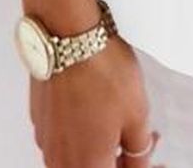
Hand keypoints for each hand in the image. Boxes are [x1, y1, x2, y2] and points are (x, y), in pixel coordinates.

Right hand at [30, 34, 162, 167]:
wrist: (68, 37)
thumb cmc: (100, 72)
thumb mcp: (137, 114)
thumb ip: (139, 149)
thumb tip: (139, 161)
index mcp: (88, 166)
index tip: (152, 161)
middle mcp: (61, 160)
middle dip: (119, 161)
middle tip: (137, 146)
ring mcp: (47, 140)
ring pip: (76, 158)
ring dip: (99, 150)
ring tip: (120, 126)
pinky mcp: (39, 120)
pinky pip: (63, 139)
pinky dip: (82, 134)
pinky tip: (97, 113)